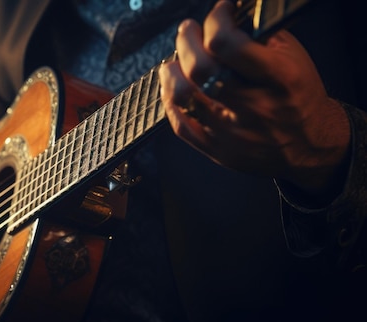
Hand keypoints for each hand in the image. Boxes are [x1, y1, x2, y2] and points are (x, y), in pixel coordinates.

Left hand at [158, 1, 349, 197]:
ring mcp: (233, 133)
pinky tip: (174, 87)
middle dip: (187, 41)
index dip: (216, 20)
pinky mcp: (218, 151)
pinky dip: (171, 101)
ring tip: (175, 62)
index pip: (228, 44)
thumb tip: (226, 15)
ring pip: (185, 97)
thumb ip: (257, 35)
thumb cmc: (298, 95)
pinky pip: (181, 126)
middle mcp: (254, 107)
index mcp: (278, 78)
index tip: (219, 13)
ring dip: (173, 72)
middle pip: (201, 69)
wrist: (309, 144)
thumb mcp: (292, 58)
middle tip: (188, 31)